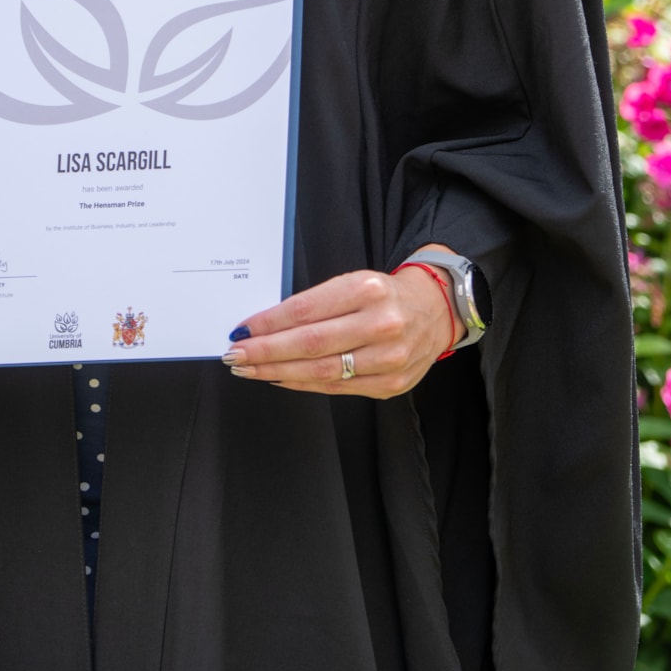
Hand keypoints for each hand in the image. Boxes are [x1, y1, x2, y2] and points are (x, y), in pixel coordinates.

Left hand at [221, 267, 457, 398]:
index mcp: (367, 290)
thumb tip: (267, 325)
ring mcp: (388, 358)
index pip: (305, 310)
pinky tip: (280, 378)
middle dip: (266, 352)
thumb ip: (316, 303)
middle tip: (237, 355)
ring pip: (320, 371)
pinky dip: (302, 384)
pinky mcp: (390, 385)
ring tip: (251, 369)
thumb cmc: (383, 295)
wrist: (433, 311)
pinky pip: (337, 388)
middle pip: (310, 344)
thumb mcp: (352, 282)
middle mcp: (380, 324)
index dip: (269, 323)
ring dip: (277, 372)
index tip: (242, 329)